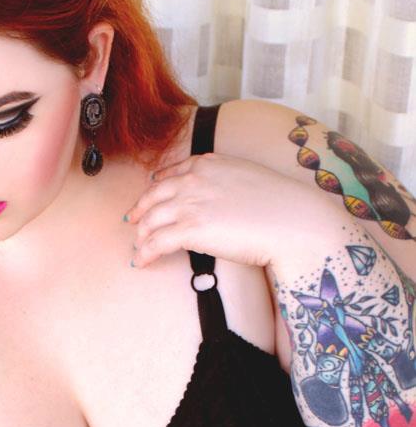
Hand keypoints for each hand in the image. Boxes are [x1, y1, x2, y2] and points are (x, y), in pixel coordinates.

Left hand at [124, 152, 336, 269]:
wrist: (294, 220)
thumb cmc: (281, 204)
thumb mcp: (248, 178)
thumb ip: (225, 182)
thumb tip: (218, 199)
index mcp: (208, 164)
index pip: (171, 174)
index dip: (155, 186)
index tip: (149, 194)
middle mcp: (193, 180)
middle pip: (153, 196)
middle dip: (140, 211)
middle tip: (132, 222)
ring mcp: (189, 203)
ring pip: (150, 220)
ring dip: (141, 236)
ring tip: (138, 248)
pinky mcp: (190, 229)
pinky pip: (156, 243)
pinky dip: (145, 253)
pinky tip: (141, 262)